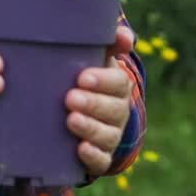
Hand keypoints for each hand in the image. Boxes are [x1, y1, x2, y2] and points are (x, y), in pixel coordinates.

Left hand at [65, 26, 135, 175]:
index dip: (103, 81)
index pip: (118, 82)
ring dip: (90, 128)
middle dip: (93, 104)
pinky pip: (102, 160)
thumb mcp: (95, 57)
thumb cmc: (85, 78)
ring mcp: (110, 135)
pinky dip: (93, 155)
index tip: (82, 77)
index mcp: (117, 85)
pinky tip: (81, 149)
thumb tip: (125, 35)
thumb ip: (109, 42)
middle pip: (113, 109)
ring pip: (107, 135)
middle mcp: (117, 111)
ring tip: (71, 120)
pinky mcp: (100, 156)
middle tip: (70, 97)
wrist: (80, 112)